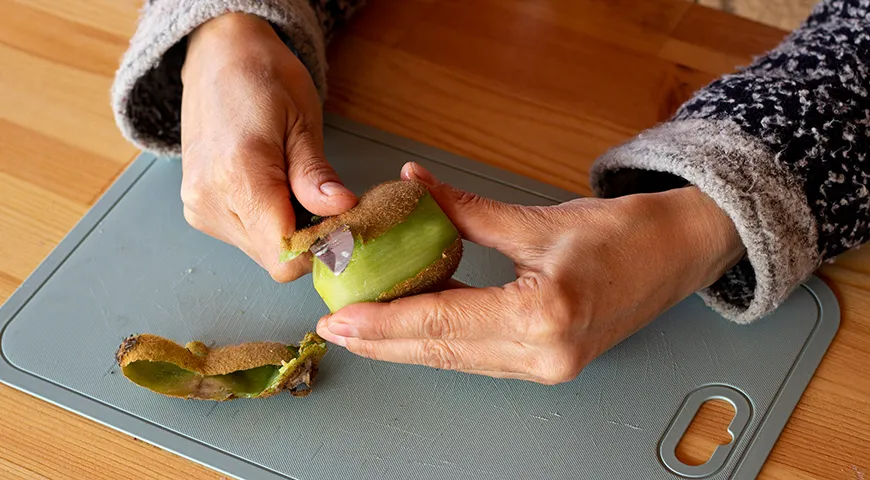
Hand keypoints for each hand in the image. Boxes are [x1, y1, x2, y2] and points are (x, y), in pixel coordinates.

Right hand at [178, 13, 356, 280]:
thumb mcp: (302, 121)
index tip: (346, 224)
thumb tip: (343, 210)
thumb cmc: (264, 80)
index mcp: (238, 176)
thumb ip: (316, 174)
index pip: (286, 252)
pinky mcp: (198, 211)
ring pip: (262, 254)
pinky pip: (246, 239)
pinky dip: (270, 226)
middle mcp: (210, 201)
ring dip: (291, 234)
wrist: (217, 58)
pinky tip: (277, 193)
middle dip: (311, 240)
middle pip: (276, 258)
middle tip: (329, 202)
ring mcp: (199, 209)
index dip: (323, 247)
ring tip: (299, 189)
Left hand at [316, 163, 743, 383]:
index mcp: (544, 315)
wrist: (679, 254)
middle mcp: (545, 355)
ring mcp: (548, 367)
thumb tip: (414, 186)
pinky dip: (440, 342)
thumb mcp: (539, 219)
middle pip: (443, 352)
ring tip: (362, 327)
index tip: (340, 317)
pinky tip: (410, 328)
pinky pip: (479, 356)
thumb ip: (467, 211)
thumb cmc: (627, 235)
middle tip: (336, 326)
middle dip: (383, 341)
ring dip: (406, 346)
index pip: (442, 324)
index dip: (383, 323)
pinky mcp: (547, 364)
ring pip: (457, 360)